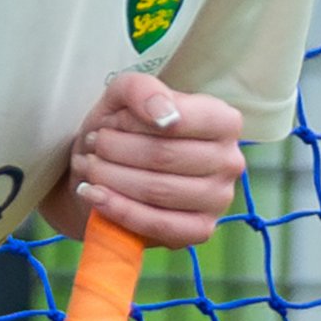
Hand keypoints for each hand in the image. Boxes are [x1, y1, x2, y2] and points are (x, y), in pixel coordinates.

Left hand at [68, 74, 246, 247]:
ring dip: (111, 178)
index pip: (179, 120)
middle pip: (163, 156)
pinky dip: (119, 210)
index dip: (134, 122)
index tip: (111, 122)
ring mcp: (219, 199)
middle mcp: (230, 160)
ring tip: (89, 167)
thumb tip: (164, 115)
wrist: (114, 171)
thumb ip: (141, 89)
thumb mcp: (124, 96)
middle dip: (115, 150)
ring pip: (158, 190)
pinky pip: (158, 225)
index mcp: (223, 121)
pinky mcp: (201, 230)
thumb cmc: (125, 129)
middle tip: (93, 145)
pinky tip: (94, 195)